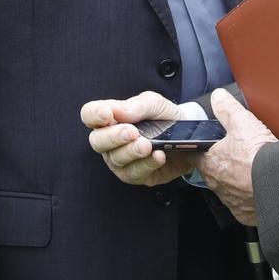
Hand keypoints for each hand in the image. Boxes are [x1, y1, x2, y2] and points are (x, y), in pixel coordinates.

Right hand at [82, 91, 197, 186]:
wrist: (188, 138)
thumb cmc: (166, 119)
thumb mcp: (155, 104)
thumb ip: (136, 105)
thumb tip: (117, 111)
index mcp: (112, 118)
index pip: (90, 115)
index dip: (94, 115)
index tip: (107, 114)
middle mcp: (111, 141)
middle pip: (97, 141)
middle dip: (113, 137)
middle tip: (132, 132)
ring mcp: (122, 160)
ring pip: (115, 159)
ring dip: (132, 152)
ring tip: (148, 145)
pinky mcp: (136, 175)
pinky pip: (135, 173)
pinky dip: (147, 164)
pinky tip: (158, 156)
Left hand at [201, 88, 277, 226]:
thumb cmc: (259, 158)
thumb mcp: (242, 122)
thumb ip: (227, 108)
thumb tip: (218, 97)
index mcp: (210, 162)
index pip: (192, 153)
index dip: (196, 147)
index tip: (199, 144)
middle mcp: (216, 184)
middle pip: (212, 171)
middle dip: (220, 164)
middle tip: (235, 155)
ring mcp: (231, 200)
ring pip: (228, 188)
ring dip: (236, 181)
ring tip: (250, 170)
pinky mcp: (246, 213)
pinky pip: (244, 204)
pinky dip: (249, 197)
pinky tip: (259, 187)